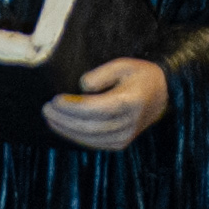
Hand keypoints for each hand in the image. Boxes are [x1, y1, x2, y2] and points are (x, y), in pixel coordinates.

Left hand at [42, 58, 170, 150]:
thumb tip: (82, 87)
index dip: (73, 107)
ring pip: (90, 138)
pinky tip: (64, 127)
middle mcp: (129, 122)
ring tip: (50, 118)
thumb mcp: (123, 65)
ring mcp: (126, 136)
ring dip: (66, 130)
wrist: (162, 95)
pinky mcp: (121, 143)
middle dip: (64, 119)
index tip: (55, 100)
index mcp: (130, 101)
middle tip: (46, 109)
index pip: (96, 109)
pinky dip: (77, 136)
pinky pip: (95, 143)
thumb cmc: (139, 76)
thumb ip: (102, 74)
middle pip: (90, 126)